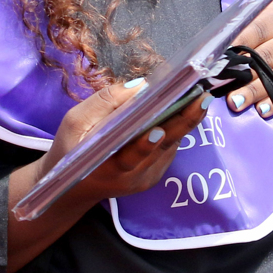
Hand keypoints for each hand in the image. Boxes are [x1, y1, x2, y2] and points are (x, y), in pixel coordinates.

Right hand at [47, 79, 206, 205]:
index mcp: (104, 167)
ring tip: (200, 99)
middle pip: (161, 148)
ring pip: (170, 147)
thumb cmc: (71, 150)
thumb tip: (141, 86)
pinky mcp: (154, 176)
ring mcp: (145, 178)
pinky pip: (169, 149)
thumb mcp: (74, 123)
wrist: (73, 187)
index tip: (158, 129)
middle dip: (182, 122)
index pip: (129, 158)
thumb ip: (104, 103)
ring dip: (185, 122)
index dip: (144, 145)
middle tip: (201, 100)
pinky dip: (177, 129)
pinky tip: (186, 110)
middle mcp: (130, 177)